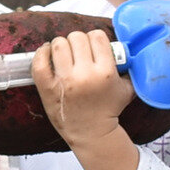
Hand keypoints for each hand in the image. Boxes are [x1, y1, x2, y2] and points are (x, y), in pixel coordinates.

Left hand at [34, 29, 132, 147]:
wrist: (91, 133)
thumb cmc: (108, 109)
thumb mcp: (127, 89)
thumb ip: (129, 68)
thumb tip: (124, 49)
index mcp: (105, 72)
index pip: (97, 36)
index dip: (95, 39)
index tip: (93, 47)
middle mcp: (84, 75)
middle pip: (77, 37)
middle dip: (79, 42)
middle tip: (78, 52)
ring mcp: (64, 81)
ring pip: (59, 44)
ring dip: (61, 46)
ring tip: (64, 54)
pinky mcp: (47, 87)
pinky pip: (39, 61)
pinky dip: (42, 53)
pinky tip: (48, 54)